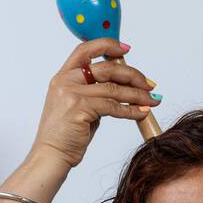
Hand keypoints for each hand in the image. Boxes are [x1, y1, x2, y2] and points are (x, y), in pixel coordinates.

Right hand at [30, 38, 159, 168]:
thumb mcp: (77, 106)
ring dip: (137, 95)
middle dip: (132, 75)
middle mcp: (65, 81)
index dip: (108, 45)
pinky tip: (141, 113)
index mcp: (63, 77)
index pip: (85, 50)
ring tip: (152, 100)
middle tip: (148, 84)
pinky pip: (113, 106)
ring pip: (114, 89)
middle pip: (107, 68)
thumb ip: (94, 92)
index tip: (126, 49)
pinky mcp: (80, 108)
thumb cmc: (65, 135)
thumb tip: (123, 86)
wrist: (51, 156)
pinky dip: (131, 110)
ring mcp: (71, 94)